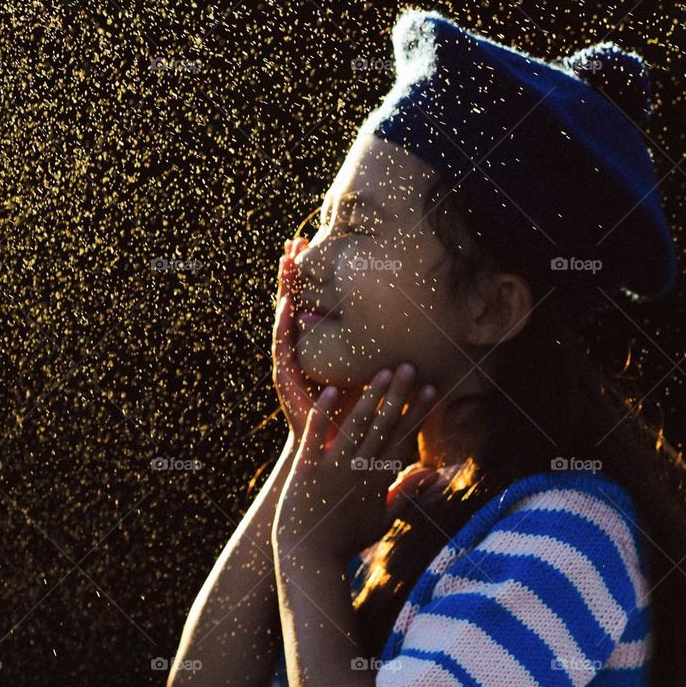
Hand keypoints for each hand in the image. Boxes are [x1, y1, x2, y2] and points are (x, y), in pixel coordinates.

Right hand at [272, 236, 360, 447]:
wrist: (331, 446)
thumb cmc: (350, 410)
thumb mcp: (364, 370)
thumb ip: (373, 347)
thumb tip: (403, 324)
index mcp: (314, 342)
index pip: (310, 301)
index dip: (310, 274)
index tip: (312, 243)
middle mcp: (298, 347)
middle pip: (293, 301)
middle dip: (293, 271)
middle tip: (293, 240)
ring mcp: (289, 360)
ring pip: (283, 317)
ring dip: (284, 289)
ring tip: (285, 262)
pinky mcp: (286, 377)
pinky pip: (283, 347)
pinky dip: (283, 325)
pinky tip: (286, 306)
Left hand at [272, 363, 436, 561]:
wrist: (309, 557)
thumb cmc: (345, 540)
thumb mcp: (382, 520)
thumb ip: (407, 494)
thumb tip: (433, 477)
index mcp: (378, 480)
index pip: (403, 438)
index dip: (418, 412)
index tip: (432, 388)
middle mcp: (359, 471)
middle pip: (384, 426)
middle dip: (400, 395)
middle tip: (410, 365)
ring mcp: (333, 469)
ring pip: (356, 427)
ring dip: (370, 398)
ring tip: (382, 371)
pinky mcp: (306, 470)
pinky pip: (316, 437)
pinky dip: (323, 414)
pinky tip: (328, 390)